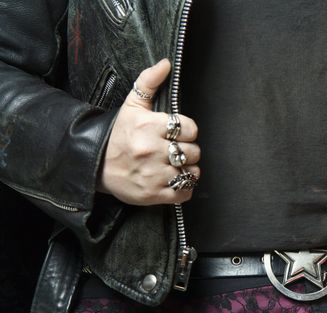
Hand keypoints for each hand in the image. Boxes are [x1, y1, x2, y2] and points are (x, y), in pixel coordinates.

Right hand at [98, 59, 200, 204]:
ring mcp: (153, 175)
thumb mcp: (131, 106)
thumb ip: (149, 82)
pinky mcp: (153, 195)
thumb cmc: (117, 134)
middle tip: (175, 150)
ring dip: (188, 169)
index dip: (187, 131)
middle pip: (193, 151)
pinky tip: (174, 180)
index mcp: (149, 127)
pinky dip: (184, 188)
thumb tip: (166, 63)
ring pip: (192, 172)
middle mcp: (152, 151)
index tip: (178, 134)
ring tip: (175, 166)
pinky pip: (184, 192)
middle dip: (188, 150)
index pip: (190, 128)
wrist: (93, 164)